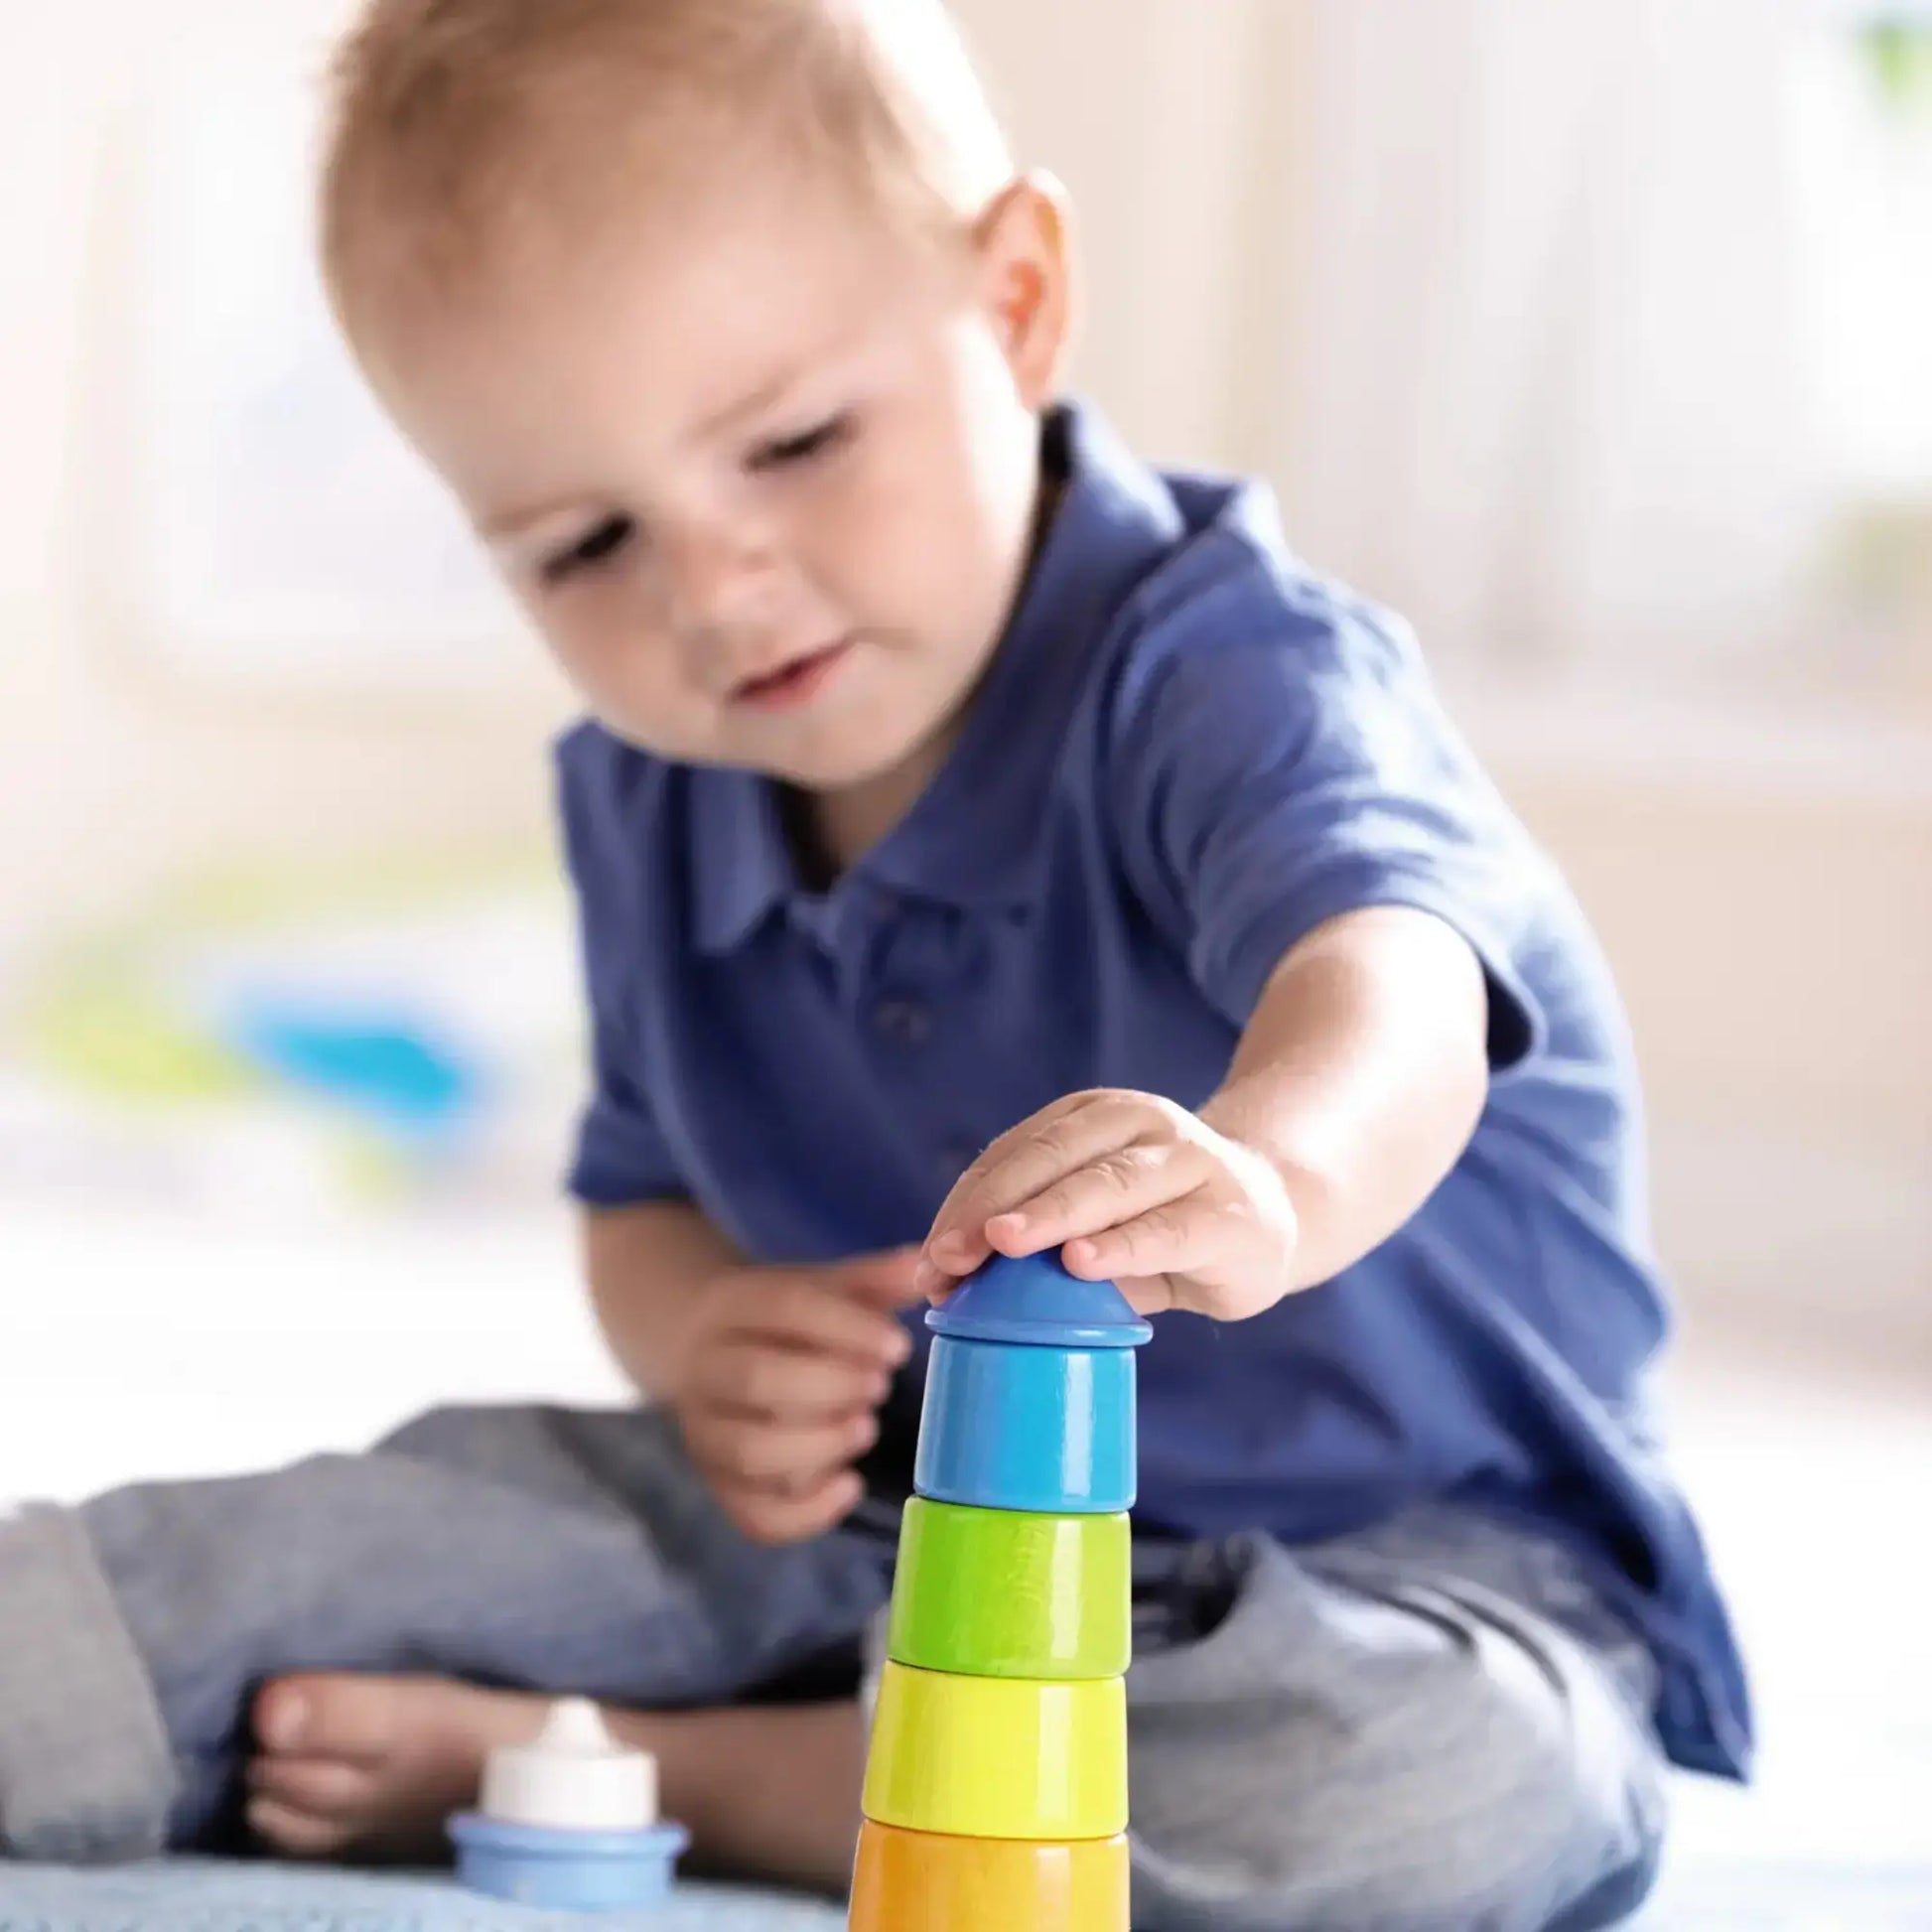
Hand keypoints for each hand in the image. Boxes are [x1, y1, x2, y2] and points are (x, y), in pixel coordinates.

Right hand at [672, 1249, 920, 1544]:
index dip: (845, 1327)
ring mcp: (707, 1434)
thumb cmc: (783, 1319)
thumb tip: (925, 1266)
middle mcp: (707, 1370)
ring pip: (750, 1452)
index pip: (784, 1308)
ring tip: (866, 1428)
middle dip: (830, 1387)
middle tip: (881, 1386)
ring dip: (818, 1446)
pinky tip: (848, 1486)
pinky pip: (753, 1515)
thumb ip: (874, 1280)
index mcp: (733, 1305)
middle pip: (756, 1380)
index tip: (899, 1346)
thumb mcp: (822, 1287)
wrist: (705, 1348)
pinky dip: (804, 1514)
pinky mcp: (720, 1486)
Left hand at [916, 1091, 1297, 1320]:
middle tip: (950, 1253)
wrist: (1275, 1214)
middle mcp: (1141, 1124)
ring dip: (1052, 1214)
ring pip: (1110, 1183)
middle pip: (1054, 1157)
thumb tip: (937, 1278)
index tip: (931, 1257)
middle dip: (994, 1205)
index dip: (967, 1203)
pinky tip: (1082, 1264)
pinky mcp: (1228, 1214)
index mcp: (1094, 1116)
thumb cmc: (1160, 1222)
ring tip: (1004, 1243)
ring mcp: (1190, 1162)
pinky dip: (1122, 1246)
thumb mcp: (1094, 1223)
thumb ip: (1031, 1243)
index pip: (1016, 1153)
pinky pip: (1167, 1230)